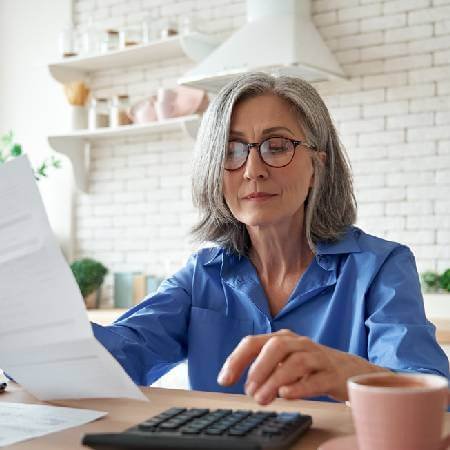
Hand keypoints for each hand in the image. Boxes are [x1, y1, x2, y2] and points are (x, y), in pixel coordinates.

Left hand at [217, 329, 388, 404]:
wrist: (347, 369)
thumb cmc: (308, 366)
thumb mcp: (283, 361)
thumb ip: (263, 368)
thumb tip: (239, 382)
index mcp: (282, 338)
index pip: (253, 342)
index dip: (236, 360)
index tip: (224, 380)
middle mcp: (298, 343)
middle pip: (276, 346)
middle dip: (259, 367)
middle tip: (248, 391)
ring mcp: (317, 356)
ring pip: (296, 362)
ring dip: (275, 380)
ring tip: (262, 399)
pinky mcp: (332, 374)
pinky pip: (317, 379)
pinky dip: (300, 387)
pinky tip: (286, 395)